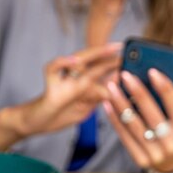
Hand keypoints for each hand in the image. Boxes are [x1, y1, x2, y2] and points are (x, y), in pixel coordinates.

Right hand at [0, 43, 121, 149]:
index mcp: (84, 82)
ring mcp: (63, 80)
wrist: (38, 123)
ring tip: (108, 50)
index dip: (117, 62)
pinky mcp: (51, 87)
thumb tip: (117, 89)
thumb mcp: (87, 107)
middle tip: (126, 49)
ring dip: (94, 55)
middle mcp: (74, 77)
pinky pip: (53, 70)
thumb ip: (99, 97)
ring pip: (77, 62)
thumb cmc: (63, 112)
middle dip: (110, 56)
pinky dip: (61, 63)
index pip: (102, 68)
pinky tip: (72, 61)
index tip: (133, 57)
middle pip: (93, 62)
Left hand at [104, 69, 172, 171]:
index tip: (152, 71)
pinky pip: (125, 136)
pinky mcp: (142, 160)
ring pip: (135, 125)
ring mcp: (156, 155)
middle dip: (139, 93)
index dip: (165, 89)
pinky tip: (108, 103)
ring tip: (112, 87)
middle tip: (126, 75)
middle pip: (153, 116)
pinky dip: (115, 118)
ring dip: (121, 104)